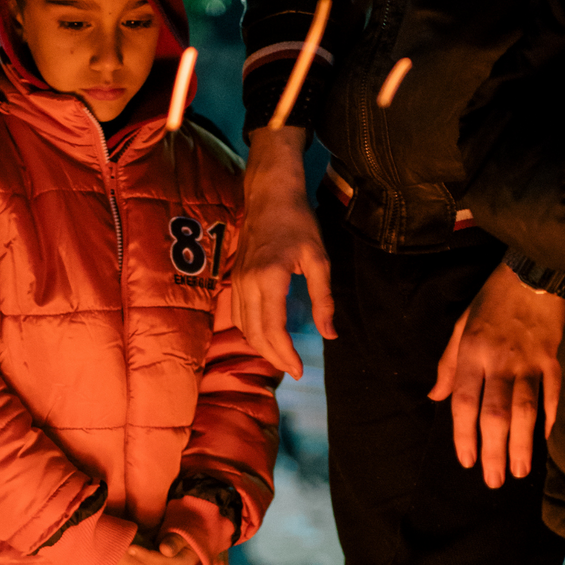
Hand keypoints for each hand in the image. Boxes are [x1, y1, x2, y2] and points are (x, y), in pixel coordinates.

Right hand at [233, 126, 335, 379]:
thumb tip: (329, 333)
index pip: (273, 329)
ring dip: (260, 347)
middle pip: (254, 334)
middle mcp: (248, 283)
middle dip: (273, 357)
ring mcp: (237, 280)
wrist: (269, 194)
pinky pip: (238, 314)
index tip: (299, 370)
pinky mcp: (234, 278)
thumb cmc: (298, 222)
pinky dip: (250, 331)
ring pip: (243, 326)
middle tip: (293, 370)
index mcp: (270, 279)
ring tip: (281, 357)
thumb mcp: (319, 259)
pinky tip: (266, 335)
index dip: (285, 355)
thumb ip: (323, 298)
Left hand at [428, 262, 564, 487]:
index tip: (467, 461)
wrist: (534, 272)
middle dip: (495, 451)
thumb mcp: (461, 326)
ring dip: (523, 444)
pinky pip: (552, 394)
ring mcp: (529, 362)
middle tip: (494, 481)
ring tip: (520, 471)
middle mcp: (499, 361)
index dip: (464, 435)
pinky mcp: (553, 359)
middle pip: (495, 414)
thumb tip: (434, 397)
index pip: (464, 403)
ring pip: (525, 410)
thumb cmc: (492, 301)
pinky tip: (545, 441)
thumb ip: (448, 365)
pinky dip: (550, 419)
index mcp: (471, 353)